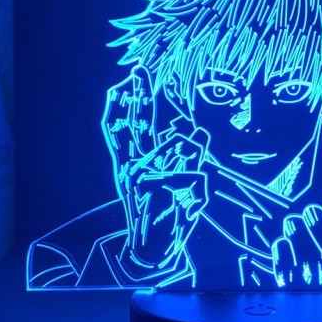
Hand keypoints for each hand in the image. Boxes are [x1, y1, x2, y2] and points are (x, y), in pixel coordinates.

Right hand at [103, 64, 209, 279]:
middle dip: (136, 95)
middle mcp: (132, 166)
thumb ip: (184, 156)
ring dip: (191, 157)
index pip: (123, 128)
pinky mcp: (155, 186)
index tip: (129, 79)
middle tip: (138, 71)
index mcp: (134, 164)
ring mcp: (141, 175)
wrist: (157, 251)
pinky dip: (198, 183)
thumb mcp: (179, 181)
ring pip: (178, 145)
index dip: (125, 102)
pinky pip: (192, 170)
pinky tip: (189, 199)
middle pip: (132, 124)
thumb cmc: (169, 213)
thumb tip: (195, 130)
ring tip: (189, 173)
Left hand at [271, 186, 321, 288]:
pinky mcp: (286, 279)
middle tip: (309, 221)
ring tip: (296, 237)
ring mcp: (308, 269)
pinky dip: (281, 247)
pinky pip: (279, 245)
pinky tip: (286, 253)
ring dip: (293, 228)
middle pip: (314, 214)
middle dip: (311, 215)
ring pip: (293, 224)